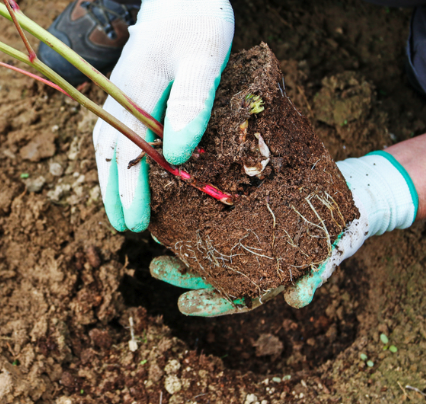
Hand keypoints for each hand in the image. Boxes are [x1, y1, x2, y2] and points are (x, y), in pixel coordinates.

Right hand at [93, 0, 233, 232]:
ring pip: (107, 147)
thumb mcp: (204, 57)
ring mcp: (119, 96)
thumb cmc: (197, 22)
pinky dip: (117, 159)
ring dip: (111, 180)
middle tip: (127, 228)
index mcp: (134, 95)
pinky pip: (115, 133)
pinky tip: (126, 172)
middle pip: (108, 157)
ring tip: (121, 210)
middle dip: (116, 195)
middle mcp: (118, 99)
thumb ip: (191, 104)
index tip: (138, 224)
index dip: (132, 192)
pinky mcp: (127, 92)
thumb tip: (178, 156)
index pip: (127, 156)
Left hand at [150, 151, 417, 315]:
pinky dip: (194, 210)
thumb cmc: (336, 232)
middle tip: (155, 267)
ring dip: (181, 241)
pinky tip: (174, 204)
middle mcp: (249, 257)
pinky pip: (214, 209)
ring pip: (206, 241)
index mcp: (267, 276)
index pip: (234, 296)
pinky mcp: (241, 203)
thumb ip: (313, 277)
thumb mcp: (328, 255)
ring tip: (154, 235)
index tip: (182, 304)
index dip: (209, 302)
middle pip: (211, 269)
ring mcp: (243, 231)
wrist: (346, 195)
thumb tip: (298, 301)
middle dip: (182, 271)